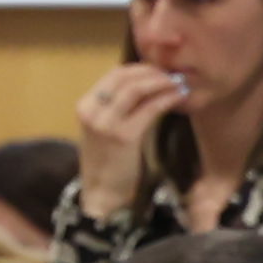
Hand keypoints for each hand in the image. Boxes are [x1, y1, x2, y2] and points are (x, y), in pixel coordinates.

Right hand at [74, 61, 190, 217]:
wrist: (102, 194)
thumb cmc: (108, 161)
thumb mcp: (105, 128)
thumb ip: (118, 106)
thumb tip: (146, 82)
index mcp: (85, 105)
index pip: (114, 75)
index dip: (139, 68)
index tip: (159, 70)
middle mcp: (92, 111)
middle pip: (124, 77)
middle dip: (152, 72)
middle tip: (172, 75)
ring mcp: (105, 123)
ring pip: (136, 88)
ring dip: (160, 82)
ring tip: (177, 83)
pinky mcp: (123, 136)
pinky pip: (149, 109)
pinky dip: (165, 99)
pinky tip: (177, 98)